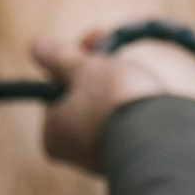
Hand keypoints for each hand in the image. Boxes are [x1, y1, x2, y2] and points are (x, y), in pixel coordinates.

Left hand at [32, 33, 173, 172]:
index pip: (60, 88)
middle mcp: (76, 154)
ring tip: (139, 79)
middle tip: (120, 53)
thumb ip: (60, 59)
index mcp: (53, 135)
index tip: (98, 35)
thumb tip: (34, 46)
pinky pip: (132, 126)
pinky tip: (152, 100)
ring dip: (121, 89)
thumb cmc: (112, 99)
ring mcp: (107, 159)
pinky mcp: (135, 159)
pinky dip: (138, 109)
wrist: (159, 136)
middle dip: (102, 73)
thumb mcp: (83, 69)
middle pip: (85, 100)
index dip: (77, 58)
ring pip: (110, 112)